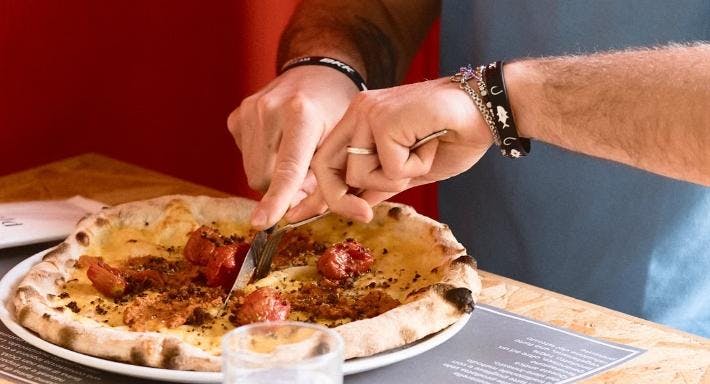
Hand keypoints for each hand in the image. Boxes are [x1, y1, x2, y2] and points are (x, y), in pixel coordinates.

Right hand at [227, 66, 358, 228]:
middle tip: (307, 175)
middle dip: (284, 188)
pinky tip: (279, 143)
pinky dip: (263, 160)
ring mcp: (249, 111)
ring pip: (253, 172)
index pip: (287, 168)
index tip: (261, 223)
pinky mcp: (237, 116)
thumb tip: (299, 212)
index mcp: (301, 114)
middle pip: (264, 178)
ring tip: (295, 154)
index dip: (276, 199)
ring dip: (273, 175)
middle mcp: (269, 109)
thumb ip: (326, 179)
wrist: (318, 72)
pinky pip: (245, 158)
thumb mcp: (342, 142)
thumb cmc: (335, 109)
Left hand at [287, 78, 492, 222]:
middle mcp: (358, 113)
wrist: (486, 111)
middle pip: (326, 167)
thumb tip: (352, 207)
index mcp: (360, 122)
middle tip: (365, 215)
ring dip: (396, 177)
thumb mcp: (409, 171)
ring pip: (359, 173)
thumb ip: (378, 185)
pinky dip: (415, 167)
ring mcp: (368, 113)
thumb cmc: (452, 137)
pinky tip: (431, 144)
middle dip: (341, 199)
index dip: (316, 191)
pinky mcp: (384, 118)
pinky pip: (389, 168)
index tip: (298, 216)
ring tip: (421, 153)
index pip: (326, 160)